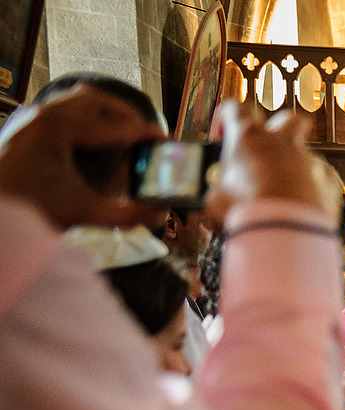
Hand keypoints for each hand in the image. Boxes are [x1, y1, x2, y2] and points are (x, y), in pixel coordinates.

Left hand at [0, 85, 166, 230]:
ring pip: (74, 99)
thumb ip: (126, 215)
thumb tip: (158, 214)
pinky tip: (91, 139)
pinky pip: (58, 109)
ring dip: (102, 111)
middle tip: (144, 132)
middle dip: (124, 114)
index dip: (141, 131)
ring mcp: (28, 118)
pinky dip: (82, 116)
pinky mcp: (21, 126)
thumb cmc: (28, 209)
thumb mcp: (83, 212)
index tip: (163, 137)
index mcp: (57, 130)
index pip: (111, 124)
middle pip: (93, 99)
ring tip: (121, 132)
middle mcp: (41, 116)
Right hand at [203, 102, 338, 226]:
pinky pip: (323, 180)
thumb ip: (219, 190)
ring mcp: (310, 161)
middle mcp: (282, 144)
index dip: (228, 117)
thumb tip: (218, 198)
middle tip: (266, 149)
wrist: (287, 236)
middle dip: (279, 129)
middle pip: (288, 118)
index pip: (237, 108)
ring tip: (283, 194)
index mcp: (249, 139)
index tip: (225, 134)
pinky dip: (313, 190)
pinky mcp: (329, 183)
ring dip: (295, 169)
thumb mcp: (215, 201)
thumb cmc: (248, 215)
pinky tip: (303, 207)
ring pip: (306, 154)